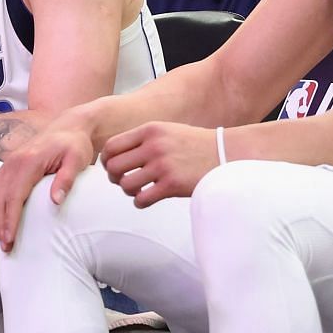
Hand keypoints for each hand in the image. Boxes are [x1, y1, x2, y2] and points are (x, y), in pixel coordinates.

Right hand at [0, 124, 95, 249]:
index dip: (9, 219)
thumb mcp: (77, 159)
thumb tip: (56, 201)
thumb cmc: (75, 144)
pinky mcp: (8, 167)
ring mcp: (8, 164)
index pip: (14, 196)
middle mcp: (13, 163)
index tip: (9, 239)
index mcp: (28, 162)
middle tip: (1, 247)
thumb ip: (66, 179)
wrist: (69, 126)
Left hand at [100, 122, 217, 207]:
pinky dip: (140, 202)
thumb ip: (144, 139)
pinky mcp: (172, 185)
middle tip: (124, 181)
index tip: (113, 167)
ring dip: (128, 191)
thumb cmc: (196, 145)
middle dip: (115, 178)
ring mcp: (162, 166)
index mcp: (150, 130)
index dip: (106, 160)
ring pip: (125, 185)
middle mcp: (154, 146)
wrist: (226, 153)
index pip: (111, 146)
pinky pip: (141, 199)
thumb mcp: (168, 131)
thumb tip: (116, 155)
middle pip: (113, 167)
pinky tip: (148, 198)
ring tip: (139, 190)